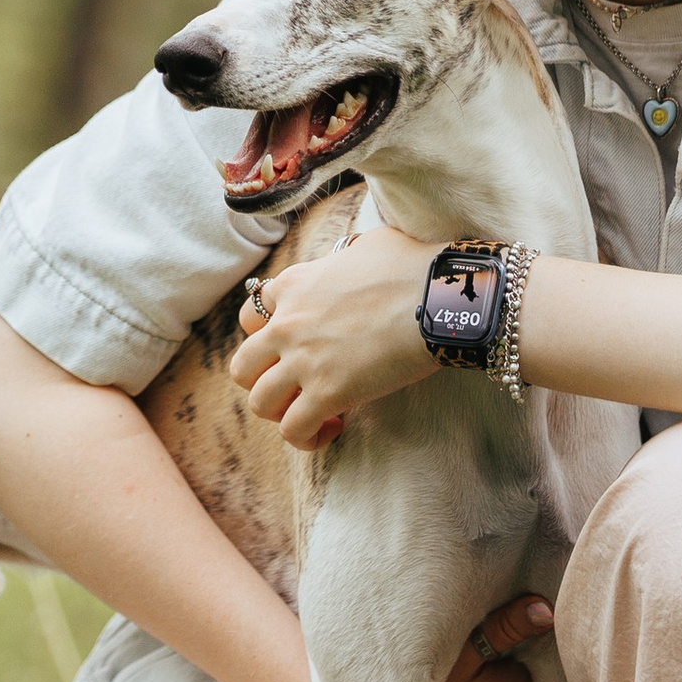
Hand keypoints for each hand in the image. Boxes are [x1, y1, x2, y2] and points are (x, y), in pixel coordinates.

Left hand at [229, 218, 439, 449]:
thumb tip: (358, 258)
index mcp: (294, 285)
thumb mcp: (367, 245)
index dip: (267, 340)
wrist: (439, 297)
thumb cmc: (414, 267)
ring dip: (283, 413)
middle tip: (298, 388)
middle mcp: (287, 323)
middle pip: (242, 367)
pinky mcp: (326, 393)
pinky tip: (334, 427)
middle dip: (265, 383)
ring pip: (259, 403)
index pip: (249, 319)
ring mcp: (303, 360)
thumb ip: (347, 256)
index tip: (294, 350)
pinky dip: (307, 436)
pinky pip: (293, 430)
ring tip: (314, 412)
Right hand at [425, 594, 555, 681]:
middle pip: (538, 654)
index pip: (549, 644)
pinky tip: (489, 641)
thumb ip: (505, 629)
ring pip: (523, 664)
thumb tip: (546, 607)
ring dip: (514, 643)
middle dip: (528, 628)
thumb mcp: (464, 654)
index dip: (542, 616)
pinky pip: (511, 676)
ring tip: (499, 612)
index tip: (532, 590)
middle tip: (515, 593)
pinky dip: (503, 658)